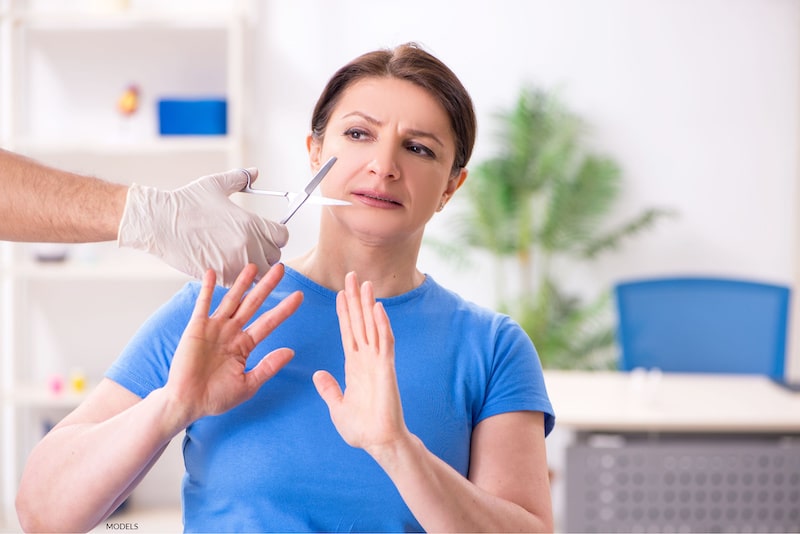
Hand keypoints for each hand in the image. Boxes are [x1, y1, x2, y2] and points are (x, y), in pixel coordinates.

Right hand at [117, 168, 288, 286]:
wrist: (159, 223)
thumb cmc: (186, 202)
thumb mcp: (215, 185)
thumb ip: (240, 179)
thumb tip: (255, 172)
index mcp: (251, 223)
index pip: (282, 237)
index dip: (276, 235)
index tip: (266, 235)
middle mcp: (248, 245)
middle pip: (274, 257)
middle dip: (267, 253)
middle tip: (252, 247)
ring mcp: (236, 263)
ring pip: (259, 273)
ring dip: (254, 267)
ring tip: (239, 258)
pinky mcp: (221, 276)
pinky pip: (240, 282)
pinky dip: (236, 276)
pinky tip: (225, 264)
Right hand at [164, 263, 302, 426]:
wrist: (188, 403)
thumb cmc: (216, 397)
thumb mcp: (248, 384)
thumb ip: (268, 366)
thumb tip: (291, 352)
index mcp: (245, 345)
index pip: (269, 322)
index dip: (284, 309)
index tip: (299, 296)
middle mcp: (231, 332)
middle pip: (254, 304)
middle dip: (267, 287)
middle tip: (281, 269)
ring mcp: (214, 328)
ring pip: (232, 300)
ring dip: (242, 283)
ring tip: (253, 266)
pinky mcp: (196, 328)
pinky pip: (203, 304)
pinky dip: (207, 289)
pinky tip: (212, 273)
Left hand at [313, 272, 409, 454]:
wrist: (378, 443)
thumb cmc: (361, 429)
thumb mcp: (337, 406)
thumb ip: (329, 389)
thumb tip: (319, 374)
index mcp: (354, 366)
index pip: (348, 332)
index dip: (344, 312)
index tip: (340, 293)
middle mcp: (366, 359)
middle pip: (359, 322)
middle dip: (355, 299)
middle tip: (352, 275)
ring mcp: (377, 362)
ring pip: (372, 326)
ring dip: (369, 305)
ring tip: (366, 283)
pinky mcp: (386, 369)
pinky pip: (384, 343)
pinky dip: (382, 325)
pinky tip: (378, 308)